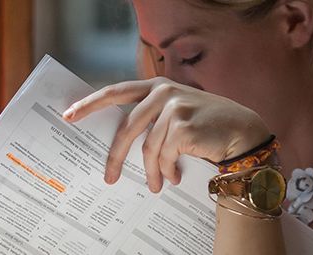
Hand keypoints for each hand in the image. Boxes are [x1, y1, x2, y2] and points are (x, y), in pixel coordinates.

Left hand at [63, 77, 269, 192]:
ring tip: (155, 185)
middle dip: (115, 156)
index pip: (116, 91)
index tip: (69, 115)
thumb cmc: (207, 125)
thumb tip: (119, 139)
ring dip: (150, 172)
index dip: (90, 103)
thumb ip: (151, 116)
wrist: (244, 131)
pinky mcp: (183, 125)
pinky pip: (164, 156)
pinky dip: (167, 171)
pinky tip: (174, 177)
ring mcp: (173, 106)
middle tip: (108, 177)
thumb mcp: (176, 111)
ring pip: (147, 148)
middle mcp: (163, 91)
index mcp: (156, 85)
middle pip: (126, 127)